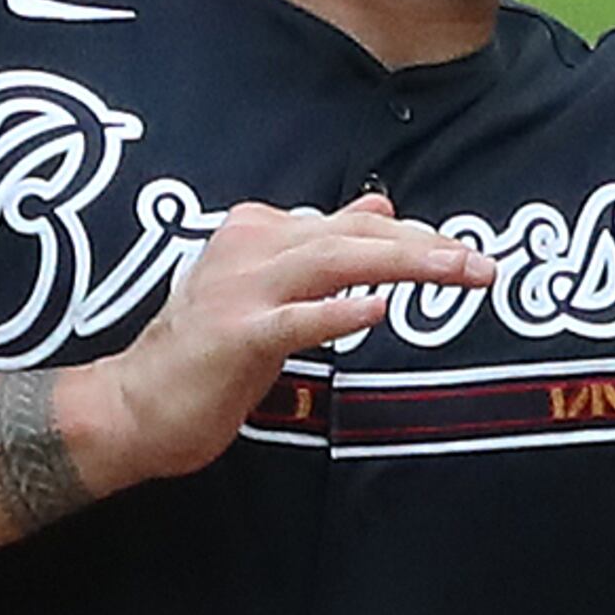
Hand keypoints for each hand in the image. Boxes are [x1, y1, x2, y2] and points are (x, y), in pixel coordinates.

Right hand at [55, 196, 493, 490]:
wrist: (132, 407)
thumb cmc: (206, 357)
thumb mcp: (270, 290)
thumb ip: (322, 249)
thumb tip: (380, 207)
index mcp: (259, 232)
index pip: (350, 225)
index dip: (412, 236)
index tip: (462, 254)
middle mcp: (250, 249)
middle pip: (351, 238)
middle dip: (423, 247)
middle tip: (482, 264)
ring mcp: (239, 292)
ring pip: (333, 264)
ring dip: (400, 265)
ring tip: (454, 272)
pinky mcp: (233, 337)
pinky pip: (294, 320)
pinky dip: (337, 314)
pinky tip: (378, 312)